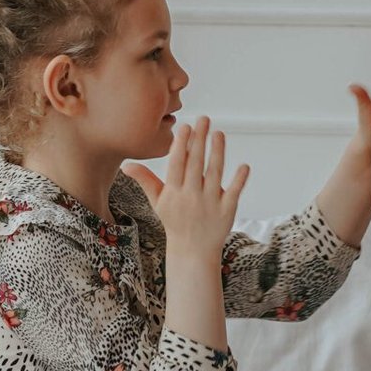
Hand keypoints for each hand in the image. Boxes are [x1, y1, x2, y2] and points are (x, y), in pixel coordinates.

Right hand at [136, 118, 248, 263]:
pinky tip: (244, 166)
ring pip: (215, 173)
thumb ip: (145, 180)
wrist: (192, 251)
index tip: (185, 127)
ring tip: (219, 133)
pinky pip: (234, 192)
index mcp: (173, 193)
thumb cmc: (175, 222)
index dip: (181, 145)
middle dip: (199, 140)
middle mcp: (191, 196)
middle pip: (196, 164)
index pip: (177, 164)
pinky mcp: (227, 211)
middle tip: (204, 119)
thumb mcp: (158, 202)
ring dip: (218, 152)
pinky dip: (239, 180)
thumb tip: (126, 165)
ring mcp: (210, 203)